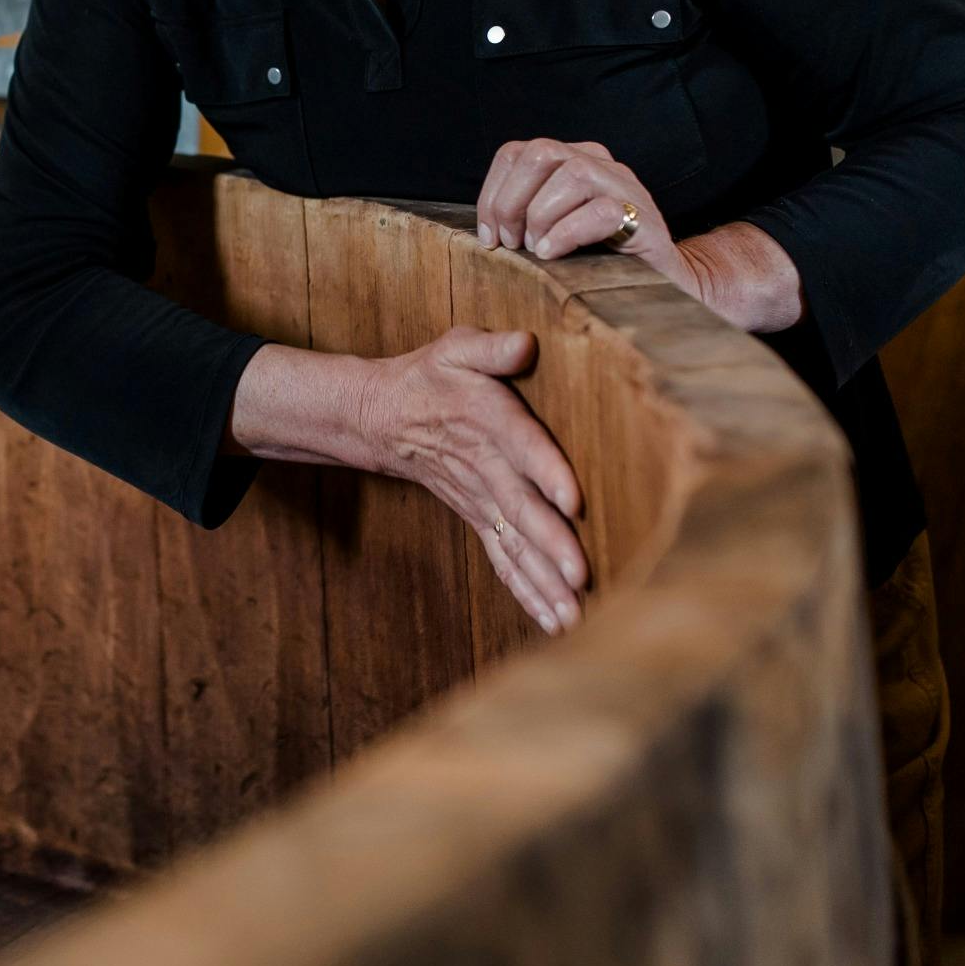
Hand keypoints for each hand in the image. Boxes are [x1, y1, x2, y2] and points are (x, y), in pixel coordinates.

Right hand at [355, 325, 587, 633]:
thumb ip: (490, 347)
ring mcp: (480, 500)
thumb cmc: (431, 376)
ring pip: (514, 545)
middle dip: (551, 546)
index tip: (573, 501)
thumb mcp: (454, 348)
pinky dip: (527, 592)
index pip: (522, 446)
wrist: (383, 418)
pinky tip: (554, 622)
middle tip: (581, 577)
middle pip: (521, 509)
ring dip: (543, 582)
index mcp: (486, 420)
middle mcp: (485, 468)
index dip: (547, 472)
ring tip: (574, 618)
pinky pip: (504, 560)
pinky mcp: (479, 519)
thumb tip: (524, 343)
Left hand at [476, 137, 697, 295]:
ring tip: (537, 249)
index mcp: (570, 160)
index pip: (515, 153)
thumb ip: (522, 217)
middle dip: (512, 202)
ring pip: (572, 174)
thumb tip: (485, 228)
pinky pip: (600, 210)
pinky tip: (554, 254)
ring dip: (541, 216)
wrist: (660, 287)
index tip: (488, 235)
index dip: (492, 193)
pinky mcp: (642, 216)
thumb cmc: (597, 261)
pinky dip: (567, 233)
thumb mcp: (551, 232)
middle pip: (540, 153)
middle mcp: (597, 163)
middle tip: (511, 243)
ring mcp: (624, 186)